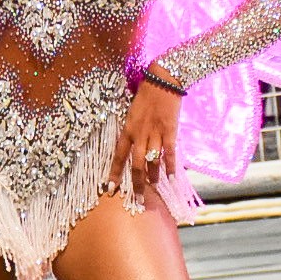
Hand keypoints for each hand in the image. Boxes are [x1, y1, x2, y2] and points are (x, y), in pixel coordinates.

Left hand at [106, 69, 182, 194]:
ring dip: (153, 176)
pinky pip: (169, 152)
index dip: (114, 173)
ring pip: (152, 161)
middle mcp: (139, 134)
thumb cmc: (146, 94)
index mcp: (128, 129)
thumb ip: (133, 130)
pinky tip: (171, 178)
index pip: (118, 156)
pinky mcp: (170, 131)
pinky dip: (170, 166)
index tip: (109, 189)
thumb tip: (133, 145)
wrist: (163, 80)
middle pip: (135, 164)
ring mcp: (155, 133)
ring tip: (153, 186)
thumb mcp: (133, 112)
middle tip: (138, 198)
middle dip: (136, 183)